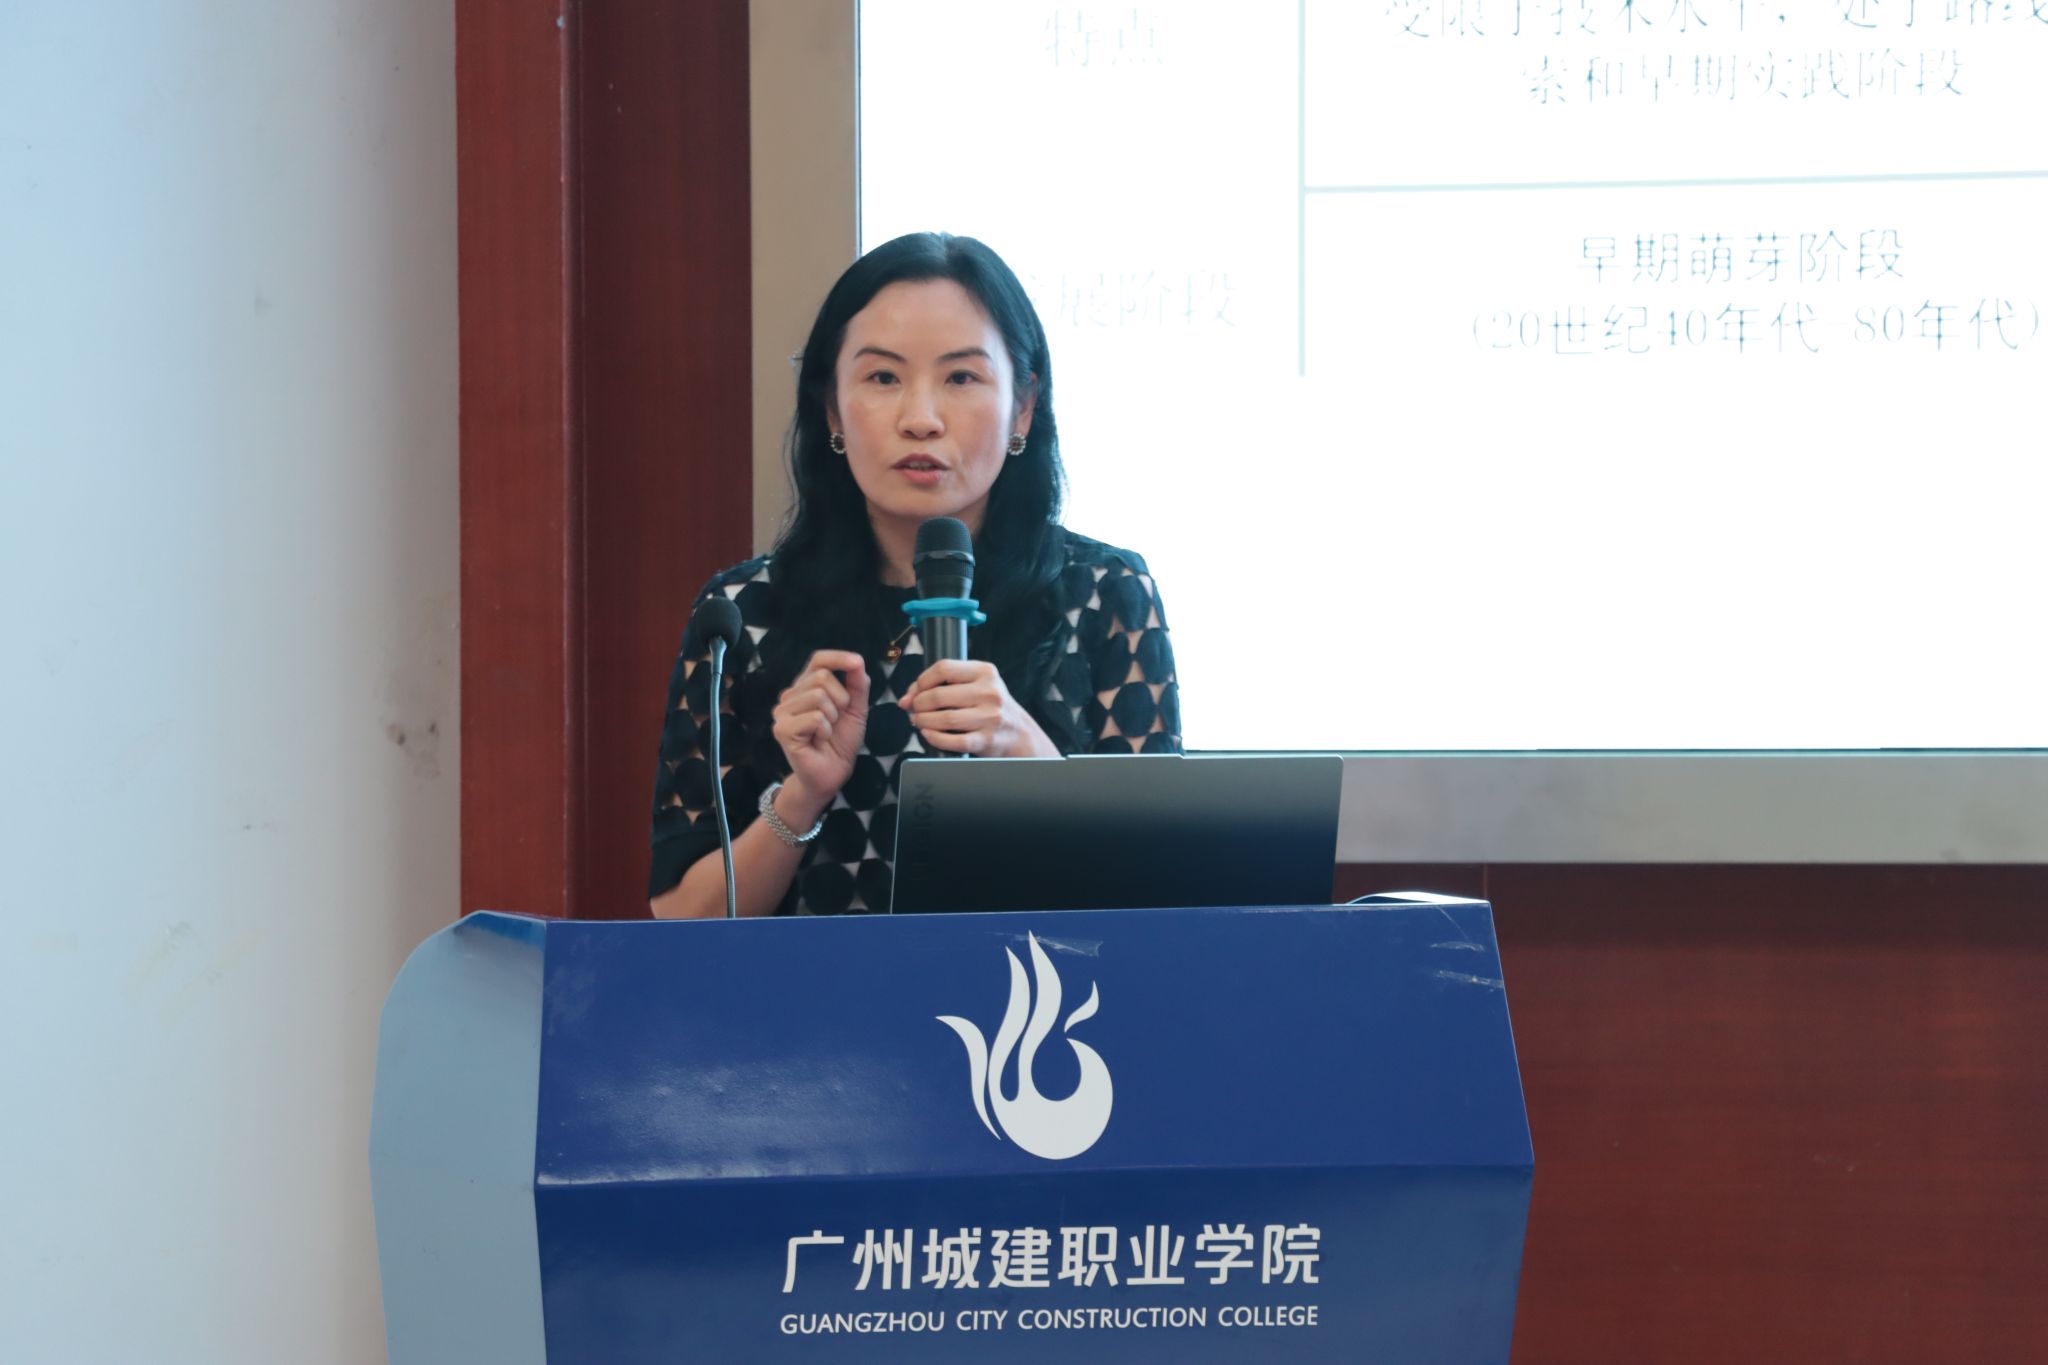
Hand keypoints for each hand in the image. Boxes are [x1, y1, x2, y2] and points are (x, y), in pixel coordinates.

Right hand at [771, 650, 870, 809]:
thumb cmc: (840, 741)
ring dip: (832, 718)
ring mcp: (782, 712)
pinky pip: (815, 717)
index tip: (856, 663)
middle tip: (836, 721)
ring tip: (825, 732)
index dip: (837, 658)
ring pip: (818, 696)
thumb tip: (857, 661)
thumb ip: (857, 684)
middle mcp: (790, 696)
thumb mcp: (855, 708)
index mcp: (806, 687)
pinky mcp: (782, 729)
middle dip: (841, 699)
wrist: (832, 773)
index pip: (818, 660)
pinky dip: (825, 730)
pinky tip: (818, 741)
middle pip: (821, 677)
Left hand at [898, 659, 1057, 757]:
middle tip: (914, 710)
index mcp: (985, 672)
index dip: (921, 680)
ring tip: (919, 722)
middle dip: (918, 704)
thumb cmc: (991, 707)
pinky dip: (934, 738)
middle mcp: (989, 692)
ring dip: (923, 721)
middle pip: (939, 695)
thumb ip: (943, 685)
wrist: (1019, 734)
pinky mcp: (987, 740)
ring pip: (944, 718)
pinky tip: (928, 734)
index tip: (915, 691)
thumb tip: (907, 698)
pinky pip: (952, 740)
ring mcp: (990, 717)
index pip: (943, 668)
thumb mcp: (975, 686)